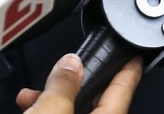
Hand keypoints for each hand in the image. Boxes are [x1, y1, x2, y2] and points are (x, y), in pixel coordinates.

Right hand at [17, 54, 141, 112]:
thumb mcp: (49, 112)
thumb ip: (63, 85)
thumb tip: (71, 63)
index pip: (125, 89)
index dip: (129, 67)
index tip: (135, 54)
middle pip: (95, 100)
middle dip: (76, 82)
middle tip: (67, 68)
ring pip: (73, 112)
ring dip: (54, 99)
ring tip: (32, 94)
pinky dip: (46, 113)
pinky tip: (29, 107)